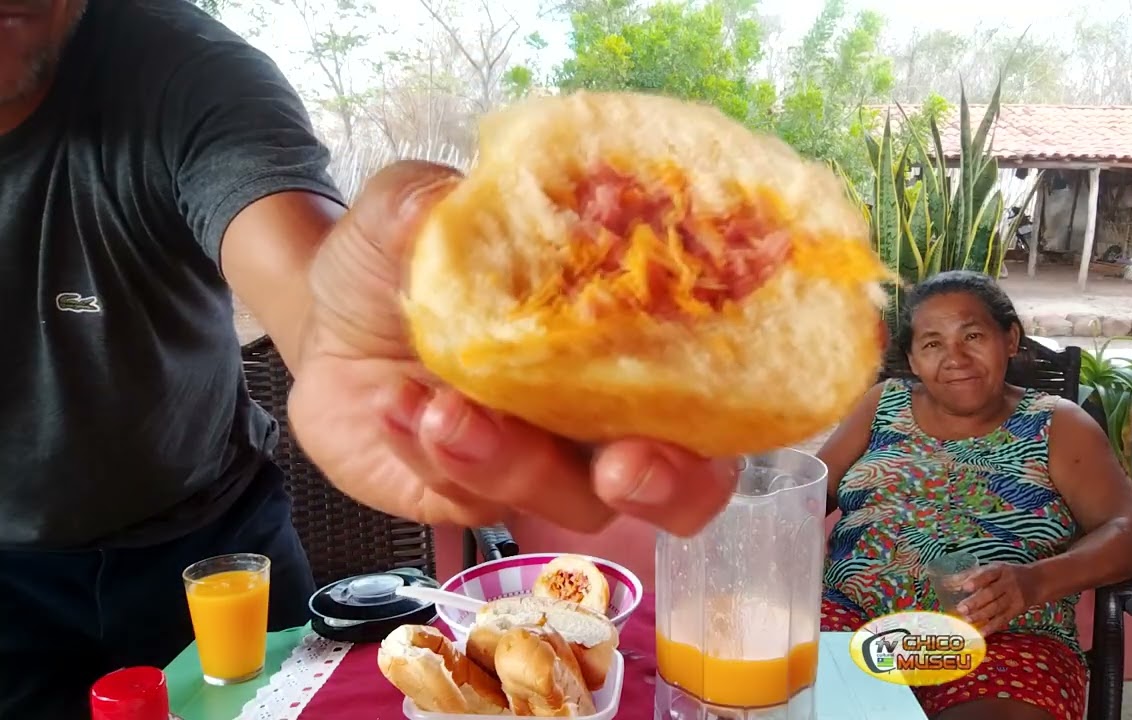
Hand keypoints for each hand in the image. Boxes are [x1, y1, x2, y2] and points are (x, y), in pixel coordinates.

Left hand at [287, 161, 736, 535]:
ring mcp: (538, 468)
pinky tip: (394, 407)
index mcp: (627, 344)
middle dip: (660, 484)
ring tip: (445, 411)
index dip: (725, 411)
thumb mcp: (417, 208)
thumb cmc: (411, 255)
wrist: (330, 314)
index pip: (712, 396)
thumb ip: (438, 202)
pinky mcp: (466, 496)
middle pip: (673, 487)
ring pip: (562, 501)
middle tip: (621, 468)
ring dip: (514, 462)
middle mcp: (602, 418)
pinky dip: (431, 456)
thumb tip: (454, 198)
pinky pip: (465, 497)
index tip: (697, 397)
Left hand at [954, 562, 1042, 635]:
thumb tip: (944, 583)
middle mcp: (1008, 583)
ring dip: (981, 615)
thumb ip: (969, 576)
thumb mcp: (991, 570)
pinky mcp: (1016, 611)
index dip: (977, 581)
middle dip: (976, 602)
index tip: (965, 587)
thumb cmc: (1005, 575)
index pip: (988, 575)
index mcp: (1000, 570)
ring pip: (997, 608)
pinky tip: (980, 633)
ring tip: (966, 620)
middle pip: (991, 593)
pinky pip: (1003, 620)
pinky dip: (991, 627)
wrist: (1036, 581)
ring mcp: (1014, 598)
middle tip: (961, 609)